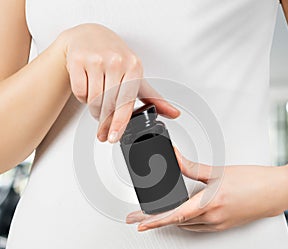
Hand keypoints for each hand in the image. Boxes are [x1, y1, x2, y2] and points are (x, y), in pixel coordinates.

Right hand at [59, 23, 179, 141]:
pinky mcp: (78, 60)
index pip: (126, 103)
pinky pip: (80, 92)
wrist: (90, 36)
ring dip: (95, 110)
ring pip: (93, 101)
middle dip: (105, 121)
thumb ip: (153, 97)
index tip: (113, 137)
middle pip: (109, 105)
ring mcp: (96, 60)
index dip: (119, 123)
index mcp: (134, 67)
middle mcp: (116, 61)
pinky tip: (89, 89)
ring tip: (98, 105)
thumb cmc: (115, 57)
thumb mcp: (136, 76)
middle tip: (104, 128)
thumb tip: (174, 114)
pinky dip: (83, 98)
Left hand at [126, 147, 287, 231]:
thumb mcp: (218, 171)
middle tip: (141, 217)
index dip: (155, 221)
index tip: (139, 224)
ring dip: (172, 220)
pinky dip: (186, 221)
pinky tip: (183, 213)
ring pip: (187, 225)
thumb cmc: (253, 181)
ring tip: (160, 212)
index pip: (175, 216)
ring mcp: (218, 224)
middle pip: (177, 221)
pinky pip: (198, 226)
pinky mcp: (224, 225)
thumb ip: (192, 166)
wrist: (276, 191)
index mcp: (209, 204)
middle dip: (158, 219)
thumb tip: (174, 157)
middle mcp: (212, 218)